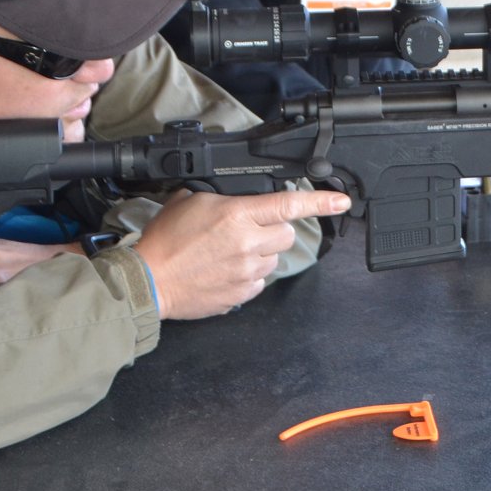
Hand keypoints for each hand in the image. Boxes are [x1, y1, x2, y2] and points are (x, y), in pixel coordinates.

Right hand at [134, 187, 350, 319]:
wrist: (148, 281)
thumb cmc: (164, 241)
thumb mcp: (191, 201)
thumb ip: (223, 197)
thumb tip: (238, 197)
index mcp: (237, 214)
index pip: (289, 204)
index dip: (320, 202)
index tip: (341, 200)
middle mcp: (248, 243)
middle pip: (287, 234)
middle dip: (273, 230)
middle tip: (247, 231)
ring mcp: (247, 271)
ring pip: (274, 259)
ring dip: (260, 254)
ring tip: (229, 253)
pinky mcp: (242, 293)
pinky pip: (260, 281)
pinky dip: (248, 276)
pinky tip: (225, 270)